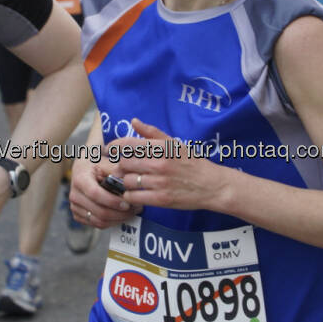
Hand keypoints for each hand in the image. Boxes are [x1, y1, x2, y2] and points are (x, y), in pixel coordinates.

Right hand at [68, 155, 138, 228]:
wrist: (82, 170)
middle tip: (136, 208)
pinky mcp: (78, 215)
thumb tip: (129, 180)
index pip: (95, 194)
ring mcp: (75, 207)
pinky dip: (112, 222)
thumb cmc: (95, 165)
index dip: (112, 201)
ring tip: (132, 212)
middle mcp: (75, 195)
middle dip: (121, 213)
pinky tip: (122, 214)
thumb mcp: (105, 162)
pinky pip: (97, 224)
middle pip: (99, 212)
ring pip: (100, 221)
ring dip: (119, 219)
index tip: (127, 203)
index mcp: (80, 179)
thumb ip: (116, 170)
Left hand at [109, 118, 225, 211]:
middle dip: (121, 165)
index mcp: (162, 148)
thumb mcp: (175, 144)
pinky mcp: (161, 200)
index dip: (114, 146)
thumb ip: (153, 133)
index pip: (128, 144)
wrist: (212, 185)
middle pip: (124, 163)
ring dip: (125, 181)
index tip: (110, 149)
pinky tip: (135, 193)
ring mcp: (160, 183)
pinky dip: (130, 195)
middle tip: (124, 167)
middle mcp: (159, 164)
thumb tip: (134, 121)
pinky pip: (134, 197)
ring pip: (127, 181)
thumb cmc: (193, 162)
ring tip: (131, 180)